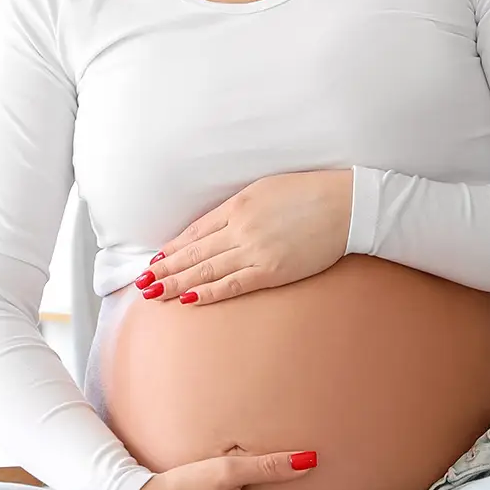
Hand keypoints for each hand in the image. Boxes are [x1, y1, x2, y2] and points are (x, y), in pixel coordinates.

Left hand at [144, 170, 354, 306]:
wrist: (346, 205)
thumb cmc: (310, 192)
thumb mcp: (266, 189)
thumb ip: (238, 207)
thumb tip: (215, 225)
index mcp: (238, 205)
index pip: (195, 232)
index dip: (173, 248)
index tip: (155, 260)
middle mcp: (240, 228)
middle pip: (194, 253)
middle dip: (166, 269)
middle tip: (143, 283)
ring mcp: (255, 251)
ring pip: (207, 271)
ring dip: (178, 283)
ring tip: (156, 294)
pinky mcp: (272, 270)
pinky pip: (234, 285)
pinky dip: (210, 293)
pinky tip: (190, 299)